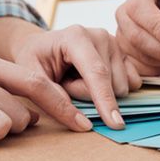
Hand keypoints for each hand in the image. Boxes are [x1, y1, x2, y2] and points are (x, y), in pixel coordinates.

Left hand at [12, 26, 140, 128]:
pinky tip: (93, 79)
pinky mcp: (123, 54)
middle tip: (65, 82)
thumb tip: (81, 121)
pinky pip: (130, 83)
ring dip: (96, 92)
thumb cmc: (33, 60)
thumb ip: (51, 97)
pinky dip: (111, 89)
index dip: (106, 100)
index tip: (115, 124)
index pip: (97, 73)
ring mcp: (114, 43)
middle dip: (86, 94)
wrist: (41, 46)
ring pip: (121, 87)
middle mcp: (100, 36)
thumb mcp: (29, 77)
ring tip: (76, 79)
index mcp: (76, 37)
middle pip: (109, 84)